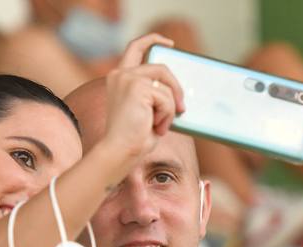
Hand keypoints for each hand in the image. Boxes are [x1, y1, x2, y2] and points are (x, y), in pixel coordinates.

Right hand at [98, 33, 184, 165]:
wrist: (120, 151)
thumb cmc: (134, 137)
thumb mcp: (146, 110)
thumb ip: (155, 95)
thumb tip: (180, 94)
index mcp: (119, 77)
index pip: (135, 47)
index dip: (153, 40)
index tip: (169, 44)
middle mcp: (121, 74)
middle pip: (161, 68)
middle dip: (176, 88)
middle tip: (183, 108)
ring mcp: (128, 78)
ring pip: (165, 86)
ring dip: (169, 109)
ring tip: (160, 125)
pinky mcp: (137, 87)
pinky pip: (166, 98)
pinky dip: (167, 115)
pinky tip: (156, 126)